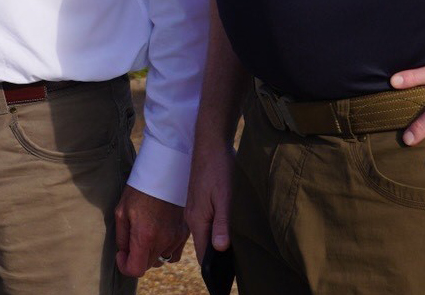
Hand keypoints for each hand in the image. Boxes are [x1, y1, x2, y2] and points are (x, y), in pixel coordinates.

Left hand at [113, 185, 187, 277]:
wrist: (164, 172)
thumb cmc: (139, 190)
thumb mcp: (121, 212)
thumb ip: (122, 238)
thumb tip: (125, 254)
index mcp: (145, 236)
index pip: (136, 270)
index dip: (125, 266)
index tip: (122, 254)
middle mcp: (163, 240)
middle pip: (148, 266)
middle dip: (137, 258)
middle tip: (132, 239)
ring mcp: (177, 237)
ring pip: (161, 260)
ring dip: (152, 254)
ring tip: (147, 236)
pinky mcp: (185, 233)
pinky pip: (174, 253)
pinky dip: (166, 249)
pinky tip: (160, 235)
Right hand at [185, 140, 232, 264]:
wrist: (210, 143)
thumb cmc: (219, 168)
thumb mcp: (225, 196)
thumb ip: (222, 223)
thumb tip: (220, 249)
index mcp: (197, 219)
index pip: (203, 253)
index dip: (213, 268)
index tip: (223, 281)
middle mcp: (192, 217)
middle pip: (203, 245)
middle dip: (215, 259)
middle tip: (231, 272)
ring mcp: (194, 209)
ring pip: (204, 234)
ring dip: (215, 245)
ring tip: (231, 257)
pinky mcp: (199, 201)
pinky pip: (205, 223)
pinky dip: (215, 232)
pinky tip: (226, 233)